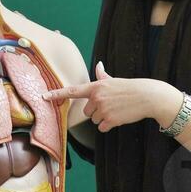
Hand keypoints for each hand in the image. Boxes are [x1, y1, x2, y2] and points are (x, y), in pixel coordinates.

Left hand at [43, 62, 170, 132]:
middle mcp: (97, 97)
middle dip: (96, 111)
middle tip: (111, 106)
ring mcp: (103, 109)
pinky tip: (118, 118)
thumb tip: (99, 64)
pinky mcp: (110, 120)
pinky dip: (109, 126)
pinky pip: (102, 128)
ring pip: (94, 120)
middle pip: (86, 111)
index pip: (72, 91)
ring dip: (104, 118)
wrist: (147, 97)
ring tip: (117, 111)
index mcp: (96, 86)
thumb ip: (103, 76)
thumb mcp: (114, 80)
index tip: (43, 96)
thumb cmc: (130, 88)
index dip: (56, 94)